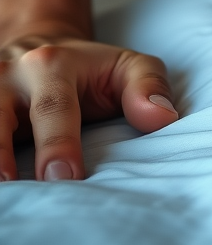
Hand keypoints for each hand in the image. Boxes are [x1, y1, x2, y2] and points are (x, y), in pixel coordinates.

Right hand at [0, 28, 176, 180]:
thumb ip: (148, 86)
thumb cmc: (92, 71)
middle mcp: (10, 76)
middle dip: (2, 154)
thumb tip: (162, 117)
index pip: (53, 107)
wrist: (41, 51)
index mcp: (51, 64)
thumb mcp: (128, 66)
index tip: (65, 177)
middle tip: (13, 189)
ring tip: (0, 193)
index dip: (58, 144)